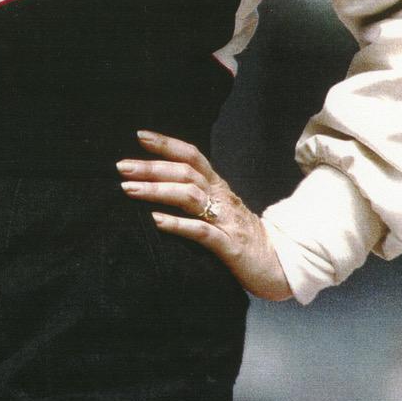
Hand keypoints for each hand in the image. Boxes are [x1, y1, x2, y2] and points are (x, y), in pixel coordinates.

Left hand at [116, 130, 291, 301]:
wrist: (279, 265)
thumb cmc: (243, 237)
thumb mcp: (219, 209)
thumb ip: (197, 196)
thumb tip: (160, 184)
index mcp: (218, 187)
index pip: (192, 157)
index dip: (167, 144)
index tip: (139, 135)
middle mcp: (221, 198)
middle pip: (185, 173)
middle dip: (151, 167)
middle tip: (122, 166)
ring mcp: (225, 221)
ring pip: (189, 197)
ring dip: (157, 191)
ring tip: (129, 189)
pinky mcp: (229, 246)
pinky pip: (201, 232)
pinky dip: (177, 224)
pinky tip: (156, 221)